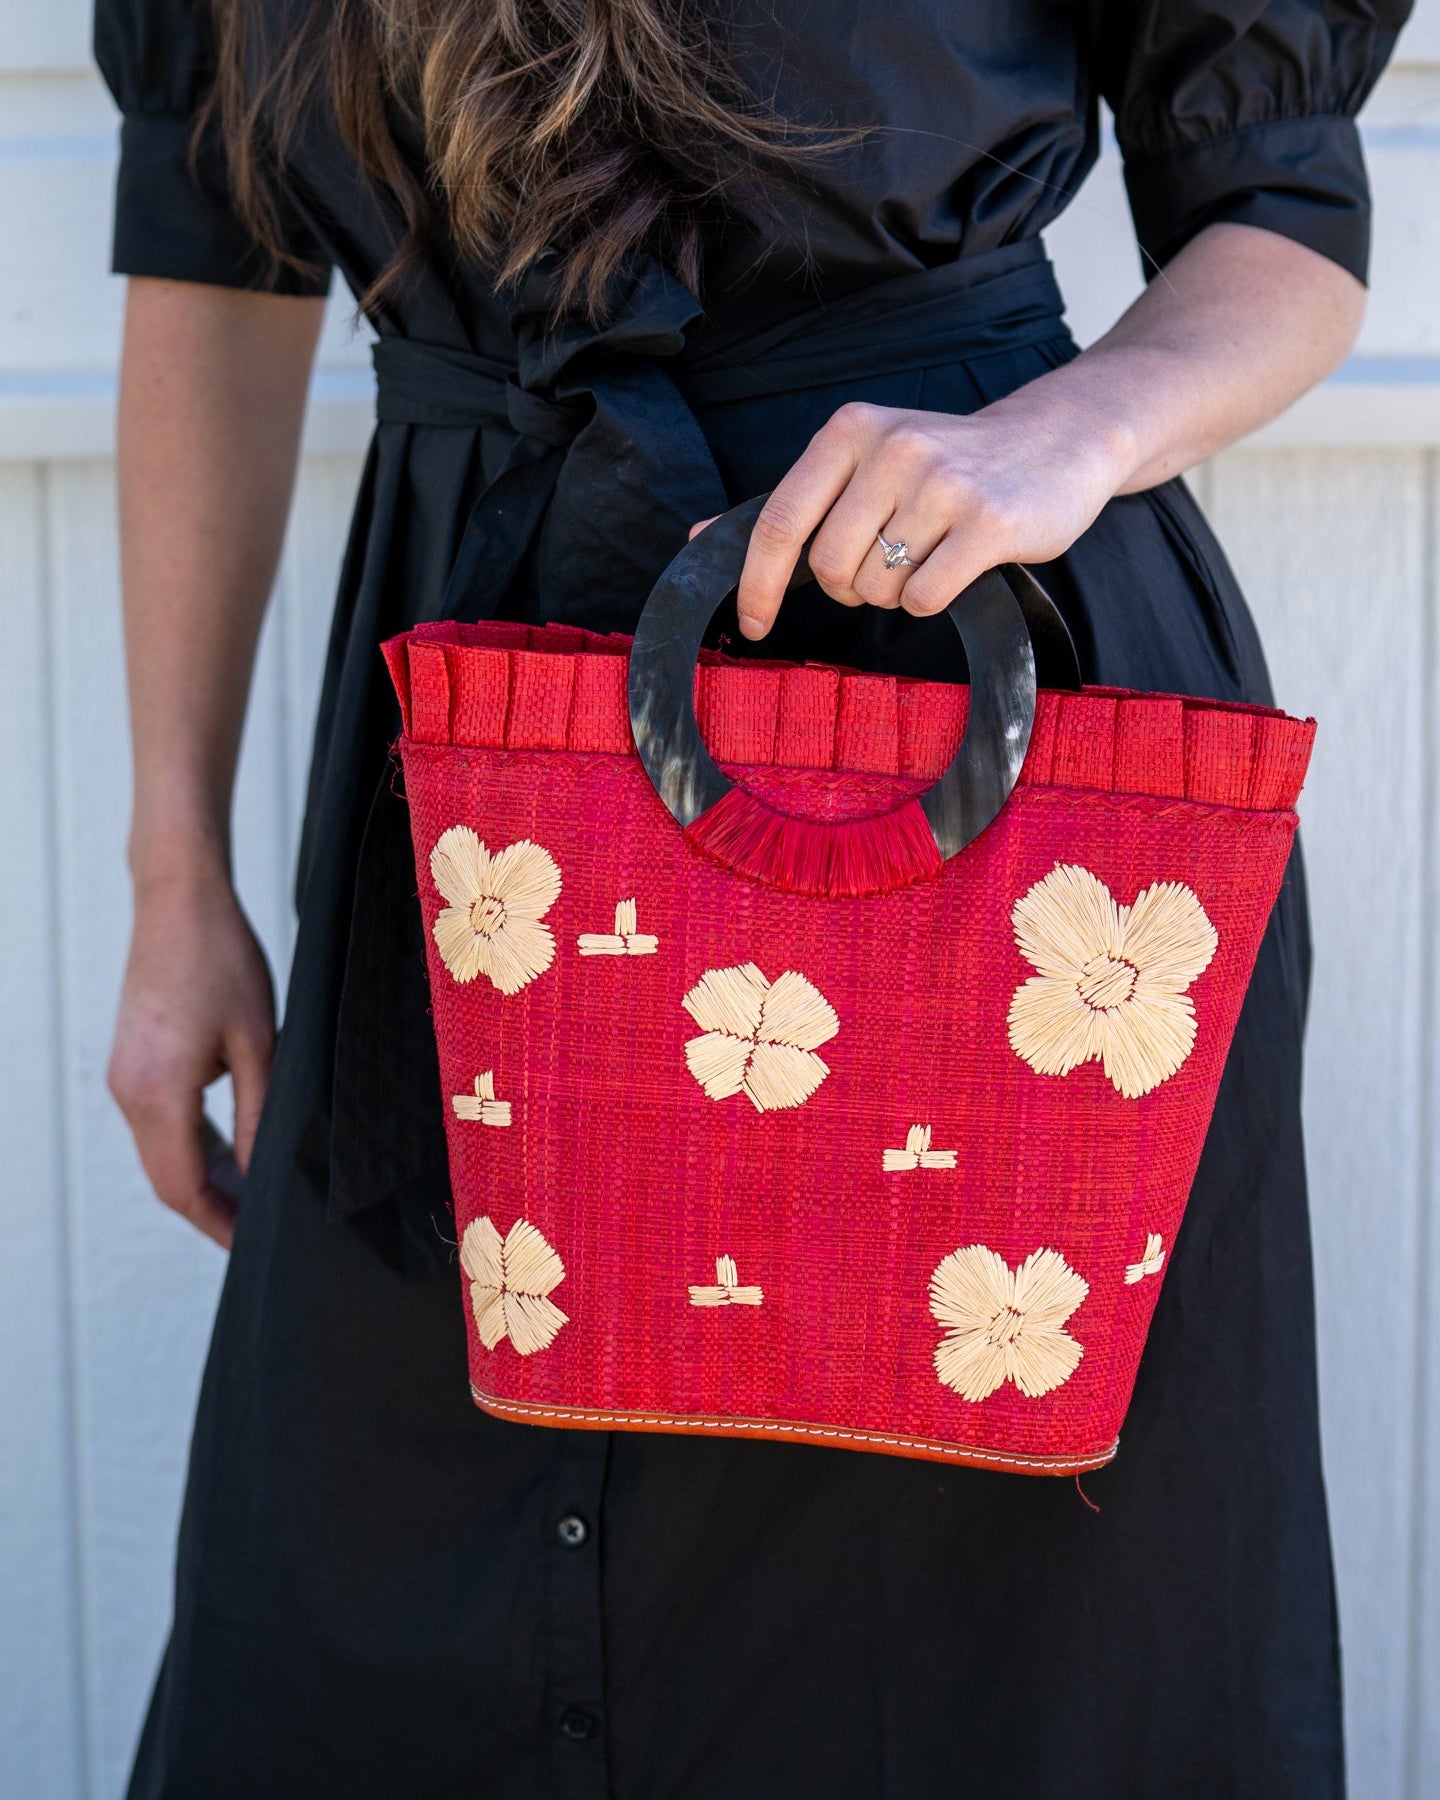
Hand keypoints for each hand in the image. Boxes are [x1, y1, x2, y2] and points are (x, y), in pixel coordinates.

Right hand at [108, 865, 275, 1247]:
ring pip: (160, 1154)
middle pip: (166, 1179)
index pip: (183, 1187)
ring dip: (203, 1178)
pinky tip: (230, 1151)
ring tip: (253, 1196)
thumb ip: (258, 1116)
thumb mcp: (259, 1043)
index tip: (252, 1245)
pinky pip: (157, 1124)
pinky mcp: (131, 1063)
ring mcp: (124, 1078)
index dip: (218, 1224)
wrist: (178, 901)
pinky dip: (190, 1146)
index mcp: (159, 1092)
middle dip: (212, 1210)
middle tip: (258, 1229)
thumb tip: (262, 1173)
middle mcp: (129, 1092)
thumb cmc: (221, 959)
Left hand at [719, 392, 1132, 638]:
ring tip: (933, 551)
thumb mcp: (865, 462)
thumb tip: (697, 537)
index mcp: (851, 430)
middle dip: (851, 586)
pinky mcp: (988, 523)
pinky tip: (959, 566)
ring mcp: (942, 484)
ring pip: (878, 588)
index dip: (755, 584)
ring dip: (897, 592)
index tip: (751, 625)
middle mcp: (893, 449)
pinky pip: (925, 599)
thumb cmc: (949, 464)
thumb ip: (794, 502)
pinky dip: (934, 600)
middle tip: (890, 561)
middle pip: (829, 568)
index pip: (778, 521)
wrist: (1058, 440)